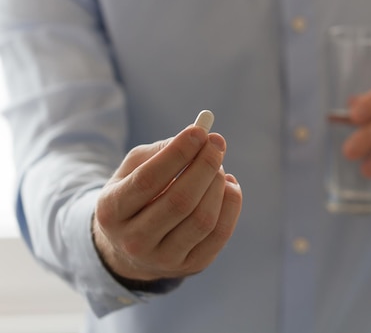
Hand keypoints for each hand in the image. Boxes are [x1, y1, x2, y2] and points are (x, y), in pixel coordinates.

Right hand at [92, 126, 241, 281]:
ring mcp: (164, 259)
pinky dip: (231, 204)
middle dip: (204, 166)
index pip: (149, 179)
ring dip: (218, 184)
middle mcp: (134, 241)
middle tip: (217, 142)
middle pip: (180, 201)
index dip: (177, 153)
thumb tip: (198, 139)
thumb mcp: (132, 171)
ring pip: (203, 219)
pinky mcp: (191, 267)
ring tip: (219, 166)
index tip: (199, 131)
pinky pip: (220, 234)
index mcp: (111, 211)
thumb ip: (159, 152)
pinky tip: (228, 186)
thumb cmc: (136, 195)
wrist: (130, 248)